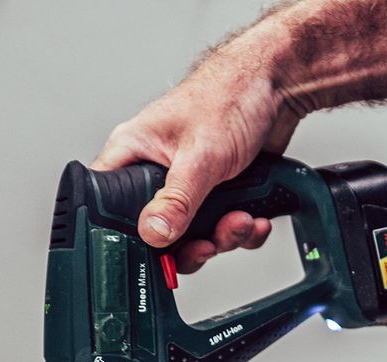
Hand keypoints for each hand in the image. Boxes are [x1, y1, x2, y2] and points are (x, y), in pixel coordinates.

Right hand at [90, 42, 300, 270]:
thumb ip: (176, 200)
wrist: (277, 86)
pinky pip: (223, 227)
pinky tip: (255, 220)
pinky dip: (242, 231)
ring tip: (242, 222)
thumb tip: (153, 233)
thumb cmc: (229, 96)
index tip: (157, 251)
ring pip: (194, 234)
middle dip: (190, 245)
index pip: (108, 204)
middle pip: (157, 232)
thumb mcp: (199, 156)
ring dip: (223, 237)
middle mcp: (157, 171)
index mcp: (134, 153)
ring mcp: (189, 185)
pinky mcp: (218, 193)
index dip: (128, 234)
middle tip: (209, 243)